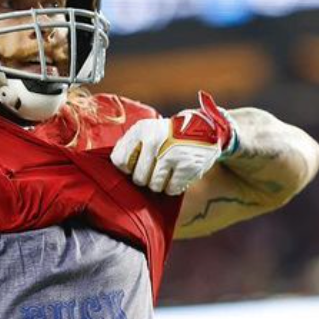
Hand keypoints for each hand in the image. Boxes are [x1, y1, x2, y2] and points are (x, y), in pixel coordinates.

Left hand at [109, 91, 239, 194]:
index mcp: (141, 130)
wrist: (206, 128)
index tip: (135, 166)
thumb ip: (129, 147)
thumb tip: (112, 172)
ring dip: (160, 184)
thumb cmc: (169, 136)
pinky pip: (171, 189)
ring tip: (167, 172)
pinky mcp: (187, 166)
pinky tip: (178, 175)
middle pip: (137, 178)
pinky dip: (174, 187)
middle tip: (156, 169)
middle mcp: (154, 140)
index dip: (127, 169)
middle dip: (146, 178)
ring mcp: (171, 154)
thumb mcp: (147, 131)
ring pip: (153, 186)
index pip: (119, 161)